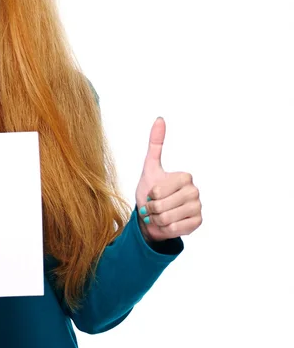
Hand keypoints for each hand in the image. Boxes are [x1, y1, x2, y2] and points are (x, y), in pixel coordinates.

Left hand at [135, 117, 202, 242]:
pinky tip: (169, 224)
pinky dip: (166, 229)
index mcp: (185, 177)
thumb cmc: (149, 192)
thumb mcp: (149, 167)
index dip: (150, 195)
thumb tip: (160, 118)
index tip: (152, 193)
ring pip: (167, 218)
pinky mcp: (198, 223)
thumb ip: (155, 143)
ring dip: (157, 220)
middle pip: (161, 205)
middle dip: (151, 209)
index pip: (158, 191)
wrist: (152, 217)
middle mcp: (195, 191)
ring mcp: (198, 207)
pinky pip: (175, 229)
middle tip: (154, 207)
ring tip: (159, 215)